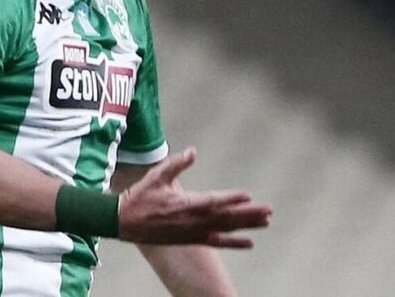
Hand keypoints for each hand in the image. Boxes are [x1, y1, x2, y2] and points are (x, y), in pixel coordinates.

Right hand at [117, 148, 271, 247]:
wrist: (126, 222)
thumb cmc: (141, 196)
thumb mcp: (157, 175)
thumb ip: (177, 163)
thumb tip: (193, 150)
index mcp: (185, 203)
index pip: (214, 201)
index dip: (232, 198)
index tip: (249, 195)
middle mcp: (193, 220)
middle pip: (226, 217)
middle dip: (249, 214)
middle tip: (268, 210)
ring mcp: (194, 232)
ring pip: (225, 229)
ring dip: (247, 226)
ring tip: (266, 222)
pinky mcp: (192, 239)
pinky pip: (217, 242)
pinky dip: (234, 243)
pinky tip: (250, 243)